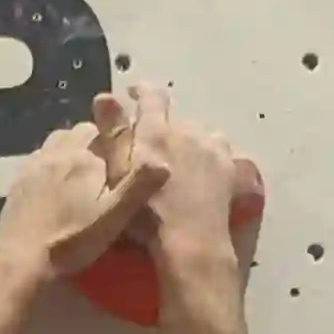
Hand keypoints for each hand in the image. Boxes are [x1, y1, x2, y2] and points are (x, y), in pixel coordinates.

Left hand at [0, 114, 162, 278]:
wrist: (20, 259)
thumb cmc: (71, 240)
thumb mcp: (112, 218)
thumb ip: (136, 188)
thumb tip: (163, 161)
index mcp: (86, 157)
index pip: (106, 131)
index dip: (117, 142)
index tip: (123, 159)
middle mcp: (59, 151)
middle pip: (80, 132)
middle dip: (94, 143)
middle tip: (104, 170)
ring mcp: (35, 163)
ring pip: (58, 141)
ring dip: (71, 149)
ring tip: (80, 174)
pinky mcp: (19, 178)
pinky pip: (40, 157)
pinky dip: (51, 162)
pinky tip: (55, 184)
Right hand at [97, 84, 253, 264]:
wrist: (191, 242)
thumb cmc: (146, 214)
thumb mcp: (119, 175)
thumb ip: (114, 133)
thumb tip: (104, 96)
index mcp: (156, 130)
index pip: (151, 96)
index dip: (141, 91)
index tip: (133, 93)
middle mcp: (186, 130)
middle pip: (174, 119)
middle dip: (162, 127)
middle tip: (152, 149)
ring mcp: (211, 147)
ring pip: (198, 133)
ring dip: (187, 140)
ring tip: (179, 161)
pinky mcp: (228, 167)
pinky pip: (218, 149)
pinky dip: (208, 154)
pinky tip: (203, 170)